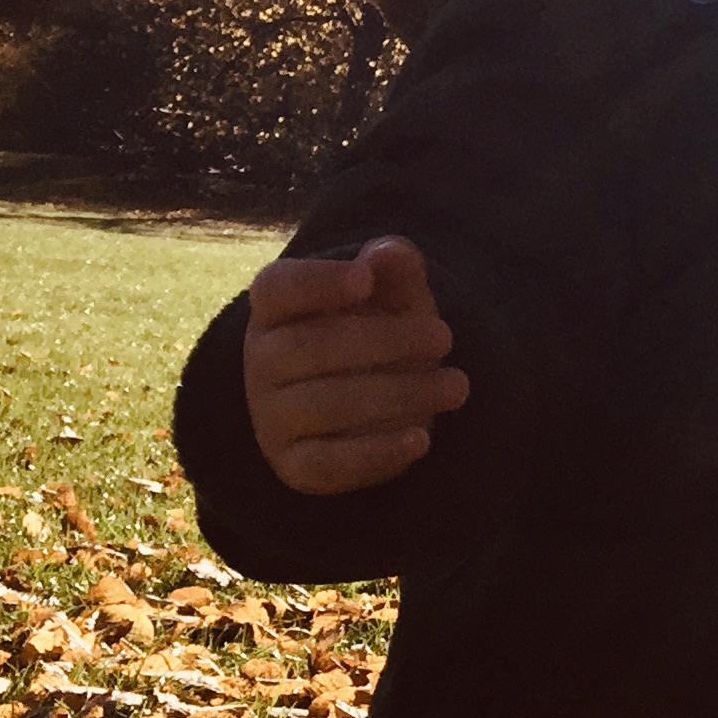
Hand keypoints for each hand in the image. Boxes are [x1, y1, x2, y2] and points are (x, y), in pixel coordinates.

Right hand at [242, 237, 469, 496]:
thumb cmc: (379, 333)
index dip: (316, 282)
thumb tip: (391, 253)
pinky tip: (421, 439)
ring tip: (456, 386)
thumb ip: (394, 271)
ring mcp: (272, 416)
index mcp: (276, 309)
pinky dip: (377, 453)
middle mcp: (261, 361)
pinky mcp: (295, 464)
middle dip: (386, 342)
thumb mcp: (393, 297)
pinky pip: (330, 463)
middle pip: (310, 347)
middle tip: (445, 338)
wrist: (377, 402)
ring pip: (326, 405)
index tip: (365, 280)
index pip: (276, 288)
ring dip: (399, 395)